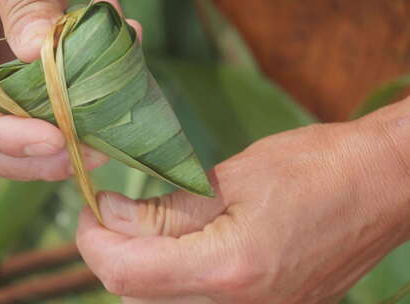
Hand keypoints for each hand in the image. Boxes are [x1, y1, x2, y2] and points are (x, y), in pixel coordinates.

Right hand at [0, 0, 134, 180]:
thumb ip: (21, 5)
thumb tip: (39, 51)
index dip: (3, 138)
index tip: (55, 139)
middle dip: (36, 161)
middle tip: (90, 155)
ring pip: (15, 140)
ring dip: (60, 153)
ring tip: (104, 142)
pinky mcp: (26, 83)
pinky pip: (45, 114)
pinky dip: (78, 116)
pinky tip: (114, 95)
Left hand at [77, 98, 409, 302]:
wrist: (381, 186)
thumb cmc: (316, 167)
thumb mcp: (232, 177)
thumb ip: (167, 207)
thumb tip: (111, 215)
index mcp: (229, 269)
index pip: (126, 273)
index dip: (93, 239)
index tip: (90, 207)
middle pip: (138, 299)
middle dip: (116, 255)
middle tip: (118, 213)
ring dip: (143, 270)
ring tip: (151, 225)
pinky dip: (175, 279)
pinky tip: (184, 244)